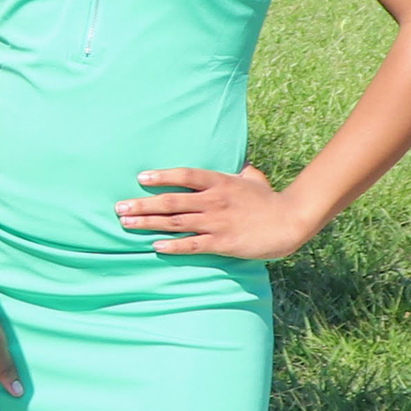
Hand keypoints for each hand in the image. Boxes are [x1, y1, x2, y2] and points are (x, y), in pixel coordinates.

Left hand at [116, 164, 319, 260]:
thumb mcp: (254, 179)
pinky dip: (173, 246)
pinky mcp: (223, 242)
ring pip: (176, 222)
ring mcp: (217, 222)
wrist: (291, 221)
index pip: (185, 175)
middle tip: (118, 208)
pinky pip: (193, 244)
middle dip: (142, 205)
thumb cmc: (270, 200)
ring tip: (126, 223)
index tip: (140, 178)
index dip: (162, 176)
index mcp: (220, 182)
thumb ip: (242, 171)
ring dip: (149, 223)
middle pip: (171, 201)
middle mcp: (214, 200)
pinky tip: (155, 246)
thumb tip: (241, 164)